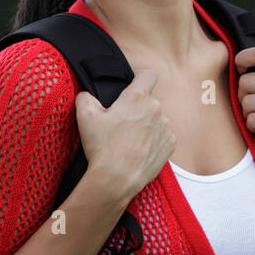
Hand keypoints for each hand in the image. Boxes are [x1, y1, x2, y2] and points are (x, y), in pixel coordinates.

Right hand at [74, 68, 175, 207]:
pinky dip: (153, 140)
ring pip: (155, 119)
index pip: (148, 74)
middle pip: (148, 100)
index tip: (132, 85)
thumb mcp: (85, 116)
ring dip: (145, 124)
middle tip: (119, 122)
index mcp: (137, 98)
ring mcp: (165, 127)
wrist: (117, 179)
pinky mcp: (170, 144)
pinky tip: (138, 149)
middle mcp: (156, 109)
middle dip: (136, 108)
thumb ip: (85, 97)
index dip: (140, 77)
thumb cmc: (102, 147)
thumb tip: (87, 94)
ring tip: (128, 140)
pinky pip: (162, 135)